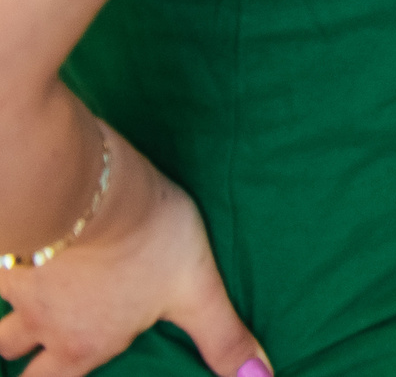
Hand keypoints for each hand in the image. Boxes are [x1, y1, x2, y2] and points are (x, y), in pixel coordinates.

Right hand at [0, 126, 268, 376]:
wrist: (87, 188)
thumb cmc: (146, 239)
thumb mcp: (197, 289)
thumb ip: (222, 335)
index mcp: (83, 343)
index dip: (51, 376)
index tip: (52, 370)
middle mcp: (41, 323)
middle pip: (13, 352)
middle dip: (21, 351)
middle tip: (29, 346)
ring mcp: (17, 286)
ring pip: (2, 314)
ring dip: (13, 310)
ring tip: (32, 296)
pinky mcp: (6, 248)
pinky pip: (1, 263)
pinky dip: (10, 263)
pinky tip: (23, 249)